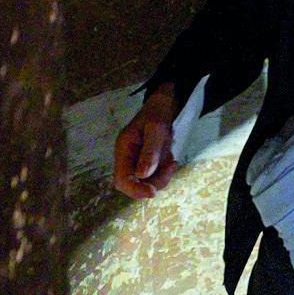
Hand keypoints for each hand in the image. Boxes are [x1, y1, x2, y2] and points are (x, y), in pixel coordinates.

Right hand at [113, 84, 179, 199]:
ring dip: (162, 176)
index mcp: (123, 149)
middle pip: (135, 184)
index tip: (152, 192)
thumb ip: (150, 152)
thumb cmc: (158, 111)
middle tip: (170, 168)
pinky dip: (165, 171)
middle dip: (154, 181)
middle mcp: (128, 158)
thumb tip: (142, 176)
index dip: (134, 189)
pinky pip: (156, 175)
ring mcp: (138, 161)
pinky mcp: (148, 162)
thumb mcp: (156, 128)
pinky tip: (172, 159)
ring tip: (172, 159)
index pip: (121, 179)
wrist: (165, 102)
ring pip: (148, 182)